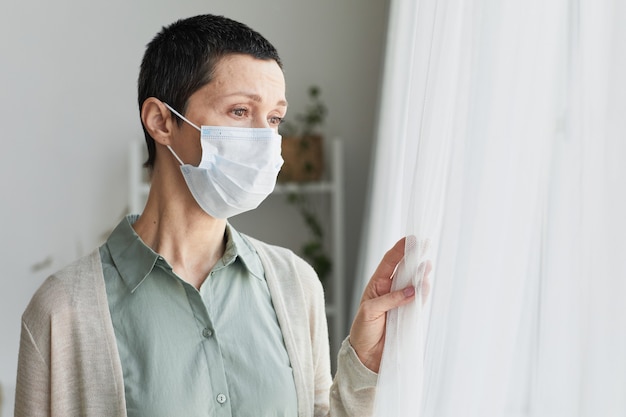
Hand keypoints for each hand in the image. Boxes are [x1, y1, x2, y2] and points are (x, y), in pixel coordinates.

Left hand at [349, 237, 430, 372]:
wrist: (367, 355)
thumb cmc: (363, 330)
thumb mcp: (370, 311)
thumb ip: (390, 299)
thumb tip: (411, 290)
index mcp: (376, 285)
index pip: (389, 262)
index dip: (399, 249)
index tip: (410, 239)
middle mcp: (390, 290)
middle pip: (404, 269)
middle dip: (414, 257)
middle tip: (425, 245)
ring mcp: (400, 301)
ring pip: (413, 283)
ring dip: (420, 274)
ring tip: (426, 265)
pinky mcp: (408, 314)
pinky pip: (418, 300)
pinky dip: (423, 292)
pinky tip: (426, 284)